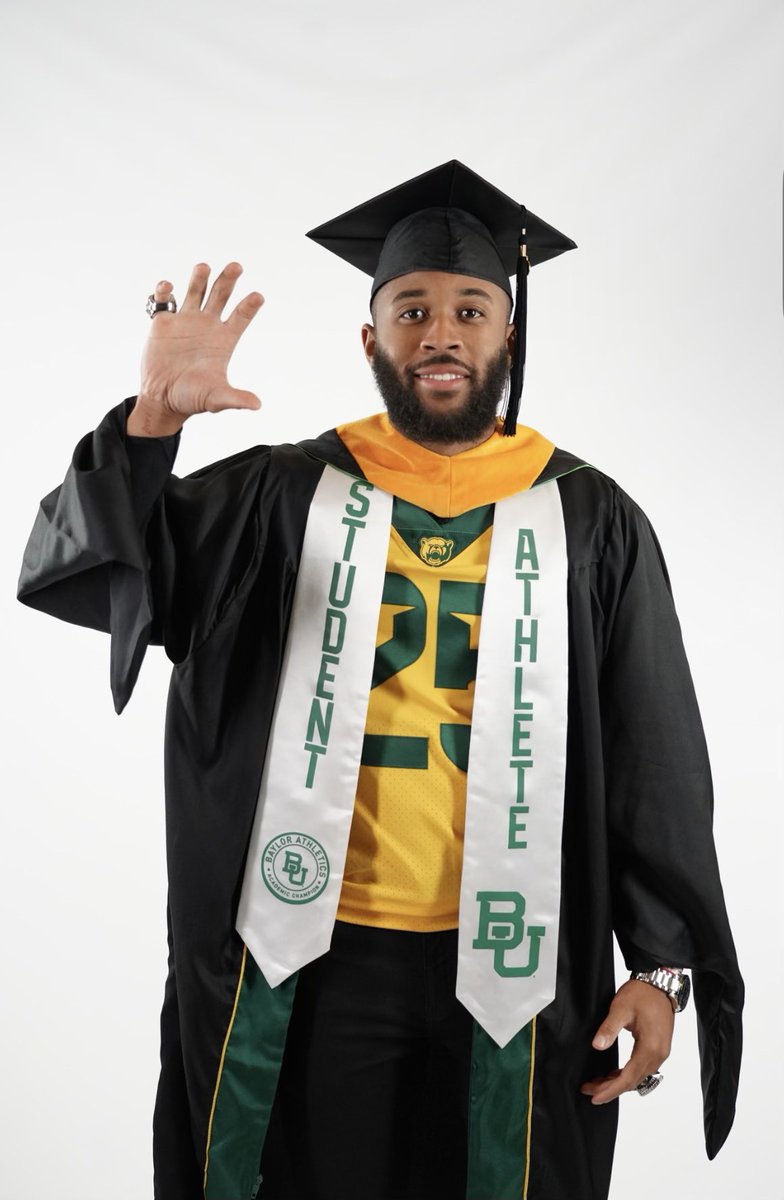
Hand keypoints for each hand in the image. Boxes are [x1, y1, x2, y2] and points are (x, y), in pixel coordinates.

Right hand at [129, 262, 264, 435]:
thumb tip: (257, 405)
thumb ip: (235, 399)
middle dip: (228, 280)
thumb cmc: (192, 399)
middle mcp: (207, 325)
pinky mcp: (163, 322)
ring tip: (204, 268)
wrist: (163, 399)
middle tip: (237, 266)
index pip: (242, 316)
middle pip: (221, 295)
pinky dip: (165, 291)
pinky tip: (168, 286)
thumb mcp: (216, 399)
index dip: (249, 306)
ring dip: (200, 278)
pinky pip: (164, 300)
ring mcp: (186, 320)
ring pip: (196, 290)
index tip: (258, 297)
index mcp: (224, 339)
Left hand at [580, 979, 673, 1104]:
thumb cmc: (642, 994)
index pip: (628, 1078)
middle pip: (633, 1081)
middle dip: (610, 1088)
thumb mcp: (621, 1008)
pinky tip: (613, 1073)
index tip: (595, 1097)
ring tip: (596, 1082)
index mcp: (650, 1048)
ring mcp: (660, 1053)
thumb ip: (609, 1028)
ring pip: (637, 1077)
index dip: (611, 1090)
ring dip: (618, 1082)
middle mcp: (658, 1055)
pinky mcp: (658, 1048)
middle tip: (589, 1089)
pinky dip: (626, 1073)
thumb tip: (597, 1046)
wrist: (659, 984)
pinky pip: (641, 1068)